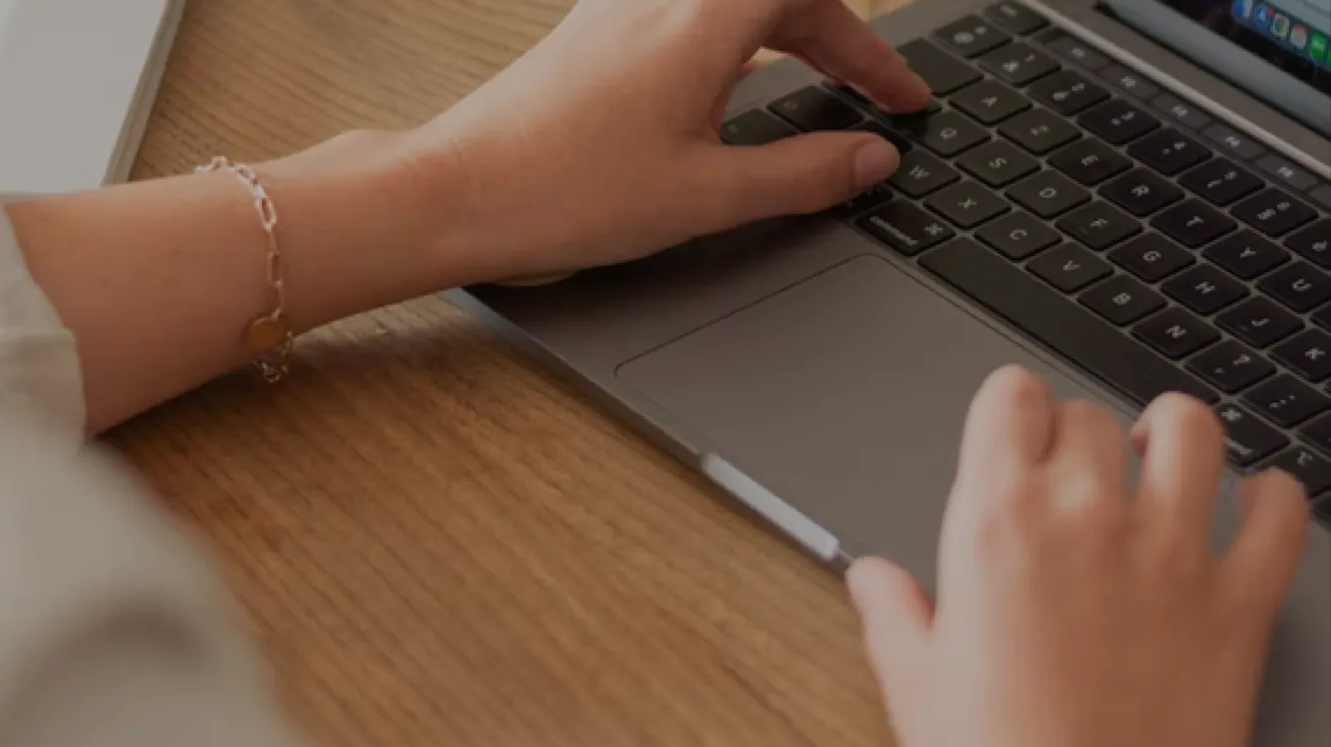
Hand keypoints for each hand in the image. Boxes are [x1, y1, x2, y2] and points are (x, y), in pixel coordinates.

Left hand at [402, 0, 929, 280]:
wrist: (455, 194)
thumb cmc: (563, 194)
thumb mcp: (705, 195)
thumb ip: (801, 173)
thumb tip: (869, 159)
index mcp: (701, 20)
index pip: (815, 0)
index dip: (871, 48)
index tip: (900, 100)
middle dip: (837, 42)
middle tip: (872, 100)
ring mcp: (618, 12)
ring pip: (728, 6)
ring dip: (783, 39)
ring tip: (814, 93)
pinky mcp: (589, 37)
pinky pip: (682, 21)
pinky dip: (729, 48)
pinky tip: (728, 97)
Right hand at [846, 366, 1310, 746]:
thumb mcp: (915, 683)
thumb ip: (892, 612)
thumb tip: (874, 578)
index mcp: (996, 524)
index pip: (1009, 395)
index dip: (1009, 407)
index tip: (1010, 430)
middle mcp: (1085, 518)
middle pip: (1090, 414)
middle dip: (1076, 434)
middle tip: (1070, 470)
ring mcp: (1171, 554)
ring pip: (1193, 432)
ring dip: (1175, 434)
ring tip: (1159, 455)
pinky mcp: (1239, 602)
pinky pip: (1278, 514)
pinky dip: (1271, 498)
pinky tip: (1252, 504)